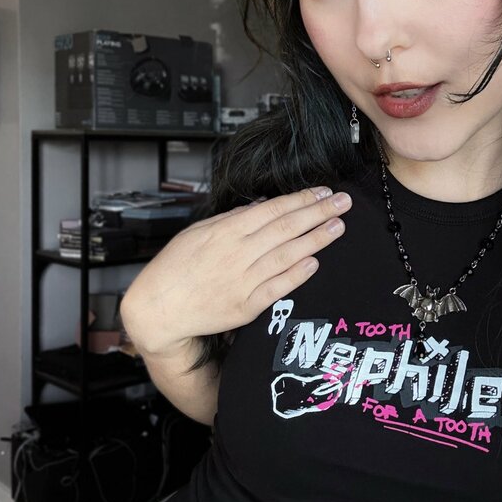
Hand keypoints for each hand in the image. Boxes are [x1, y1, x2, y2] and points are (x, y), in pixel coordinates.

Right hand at [119, 186, 350, 355]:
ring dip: (315, 240)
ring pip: (287, 255)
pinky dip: (297, 275)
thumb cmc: (174, 268)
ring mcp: (243, 280)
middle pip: (286, 228)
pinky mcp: (246, 306)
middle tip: (343, 203)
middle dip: (318, 213)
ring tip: (337, 227)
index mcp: (226, 231)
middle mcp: (237, 253)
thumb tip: (260, 206)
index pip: (272, 210)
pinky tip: (314, 263)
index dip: (301, 199)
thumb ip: (231, 218)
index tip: (323, 191)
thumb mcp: (197, 232)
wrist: (158, 309)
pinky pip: (277, 288)